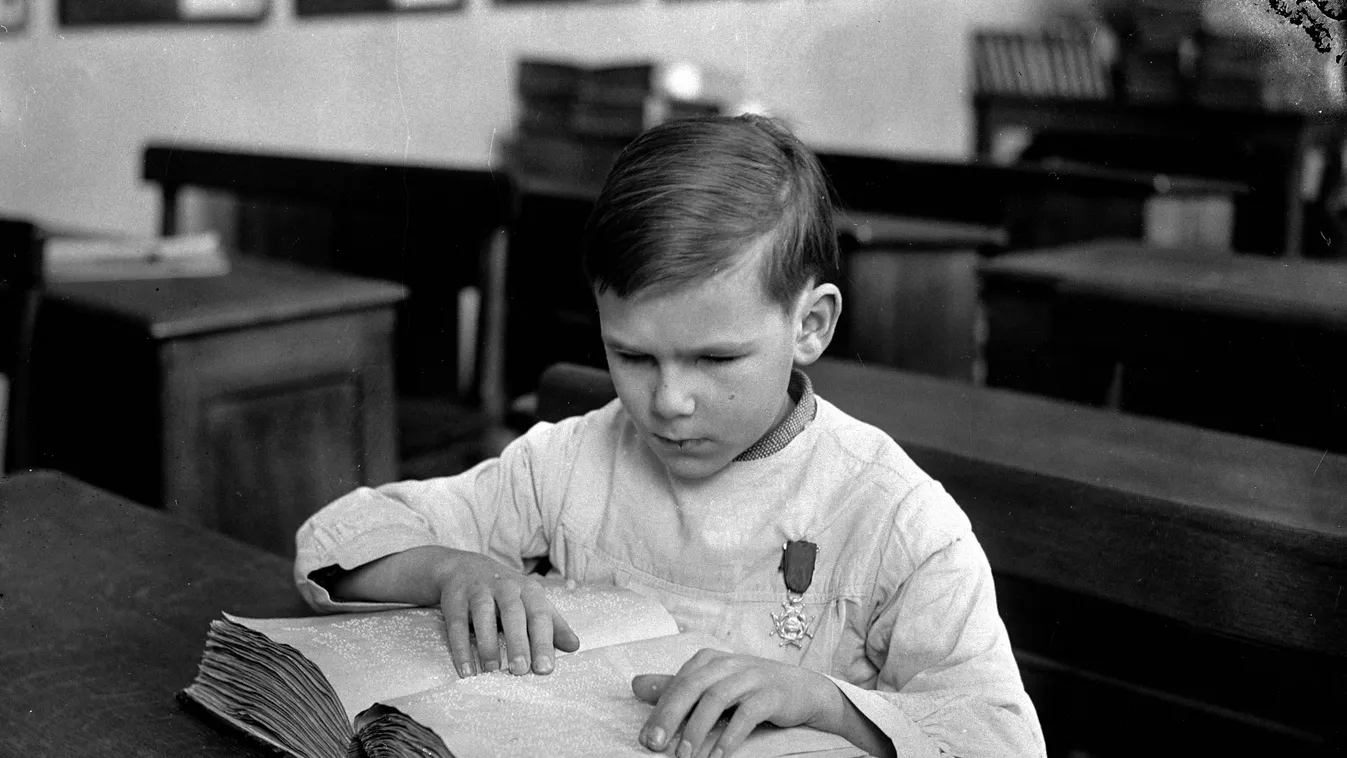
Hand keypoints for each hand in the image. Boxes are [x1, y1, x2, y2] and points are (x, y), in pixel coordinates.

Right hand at [433, 551, 578, 677]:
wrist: (465, 567)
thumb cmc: (507, 593)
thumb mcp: (532, 603)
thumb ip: (553, 625)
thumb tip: (575, 646)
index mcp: (529, 590)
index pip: (540, 615)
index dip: (544, 642)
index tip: (546, 668)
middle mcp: (505, 586)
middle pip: (513, 613)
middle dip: (517, 642)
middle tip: (520, 670)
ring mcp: (478, 590)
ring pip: (483, 615)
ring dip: (487, 643)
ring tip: (493, 669)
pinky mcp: (455, 598)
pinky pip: (456, 624)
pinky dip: (460, 647)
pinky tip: (466, 669)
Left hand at [631, 649, 836, 757]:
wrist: (802, 690)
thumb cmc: (749, 689)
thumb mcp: (711, 685)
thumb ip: (675, 687)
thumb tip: (635, 685)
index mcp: (709, 660)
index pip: (678, 683)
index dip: (659, 710)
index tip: (646, 739)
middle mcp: (729, 663)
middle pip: (692, 687)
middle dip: (671, 717)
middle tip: (656, 746)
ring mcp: (752, 677)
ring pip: (717, 699)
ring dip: (698, 730)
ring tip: (685, 757)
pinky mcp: (771, 695)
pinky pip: (747, 715)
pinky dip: (730, 736)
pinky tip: (718, 756)